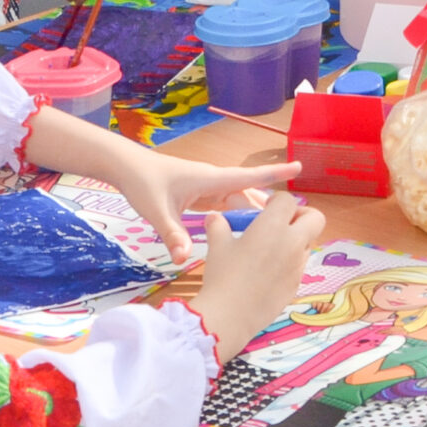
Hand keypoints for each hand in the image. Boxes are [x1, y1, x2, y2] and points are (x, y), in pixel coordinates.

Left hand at [108, 146, 302, 259]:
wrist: (126, 168)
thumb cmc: (143, 184)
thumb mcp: (157, 212)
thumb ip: (172, 235)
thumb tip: (184, 259)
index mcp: (211, 180)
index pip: (249, 177)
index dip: (275, 173)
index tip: (299, 167)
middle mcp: (214, 182)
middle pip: (248, 194)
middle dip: (269, 206)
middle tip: (292, 223)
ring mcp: (207, 187)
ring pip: (238, 200)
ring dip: (254, 213)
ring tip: (274, 232)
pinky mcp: (200, 194)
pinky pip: (226, 204)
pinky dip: (238, 215)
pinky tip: (244, 229)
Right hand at [190, 194, 325, 361]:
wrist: (230, 316)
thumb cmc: (223, 276)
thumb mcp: (217, 246)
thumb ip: (219, 226)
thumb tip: (214, 218)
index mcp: (273, 226)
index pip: (288, 200)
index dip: (278, 201)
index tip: (266, 207)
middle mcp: (292, 242)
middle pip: (315, 217)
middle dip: (302, 216)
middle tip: (283, 224)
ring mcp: (298, 264)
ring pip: (308, 243)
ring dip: (296, 240)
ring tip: (271, 250)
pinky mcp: (297, 284)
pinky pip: (300, 266)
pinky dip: (290, 263)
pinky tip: (268, 273)